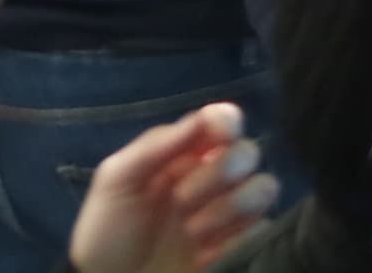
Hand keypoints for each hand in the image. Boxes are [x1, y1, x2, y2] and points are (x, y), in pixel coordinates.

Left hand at [67, 105, 273, 272]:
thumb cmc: (108, 232)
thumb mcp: (116, 181)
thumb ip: (156, 145)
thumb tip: (202, 119)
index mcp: (184, 155)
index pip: (222, 122)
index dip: (227, 121)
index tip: (220, 134)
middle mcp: (212, 179)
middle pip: (248, 152)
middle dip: (219, 172)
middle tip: (182, 199)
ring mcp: (227, 214)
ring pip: (263, 187)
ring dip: (229, 207)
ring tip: (193, 231)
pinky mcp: (239, 248)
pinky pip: (263, 229)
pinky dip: (240, 237)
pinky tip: (207, 252)